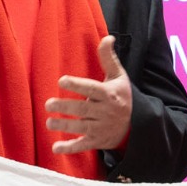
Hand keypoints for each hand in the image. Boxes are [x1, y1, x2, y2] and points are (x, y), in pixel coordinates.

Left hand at [47, 36, 132, 153]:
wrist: (138, 125)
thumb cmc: (123, 96)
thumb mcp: (119, 77)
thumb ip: (109, 58)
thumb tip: (108, 37)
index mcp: (109, 94)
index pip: (92, 89)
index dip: (77, 85)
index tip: (62, 80)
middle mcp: (105, 112)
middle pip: (83, 109)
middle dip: (66, 107)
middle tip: (48, 104)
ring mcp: (101, 128)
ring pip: (81, 128)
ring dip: (64, 126)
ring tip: (49, 121)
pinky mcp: (97, 141)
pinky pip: (83, 145)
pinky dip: (70, 148)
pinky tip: (56, 148)